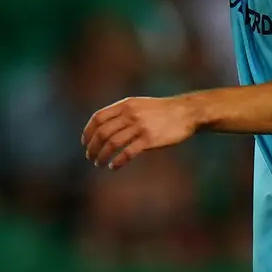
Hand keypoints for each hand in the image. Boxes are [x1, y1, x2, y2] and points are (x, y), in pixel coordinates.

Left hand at [82, 95, 199, 169]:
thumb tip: (104, 127)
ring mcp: (140, 127)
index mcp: (125, 105)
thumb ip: (123, 113)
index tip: (85, 143)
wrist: (186, 112)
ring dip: (102, 156)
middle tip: (90, 157)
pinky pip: (127, 153)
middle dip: (92, 147)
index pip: (98, 118)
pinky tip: (114, 166)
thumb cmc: (162, 111)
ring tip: (99, 164)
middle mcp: (130, 114)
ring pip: (112, 144)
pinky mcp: (149, 140)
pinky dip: (117, 162)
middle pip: (102, 132)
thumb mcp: (139, 105)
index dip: (88, 132)